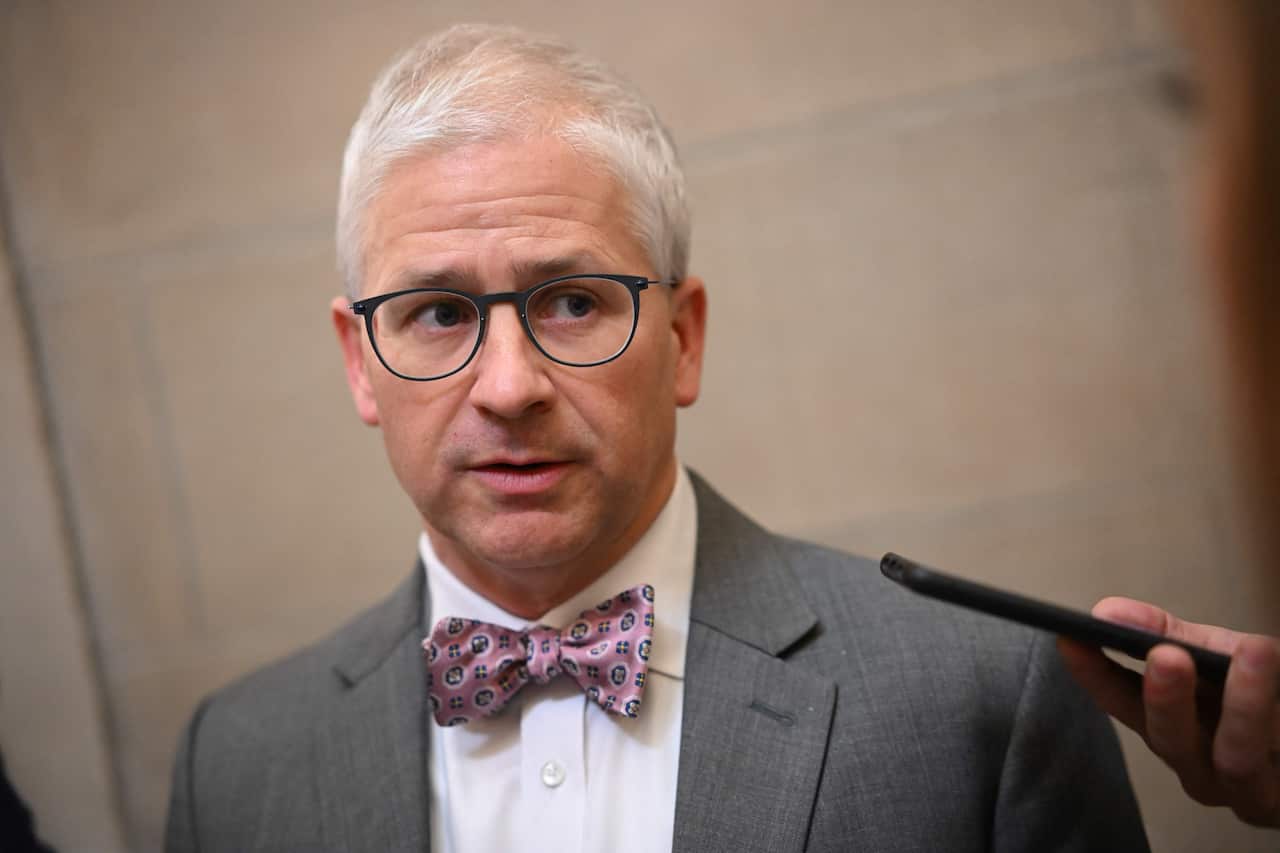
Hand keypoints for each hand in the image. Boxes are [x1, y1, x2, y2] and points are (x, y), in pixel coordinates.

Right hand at [1057, 597, 1279, 827]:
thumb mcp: (1212, 655)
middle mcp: (1197, 766)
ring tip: (1255, 649)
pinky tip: (1272, 660)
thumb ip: (1164, 634)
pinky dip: (1278, 704)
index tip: (1071, 638)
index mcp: (1167, 728)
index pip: (1118, 701)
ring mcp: (1245, 788)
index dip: (1093, 673)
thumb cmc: (1260, 694)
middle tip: (1166, 656)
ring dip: (1245, 704)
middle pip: (1169, 740)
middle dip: (1166, 699)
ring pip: (1235, 758)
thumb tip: (1108, 612)